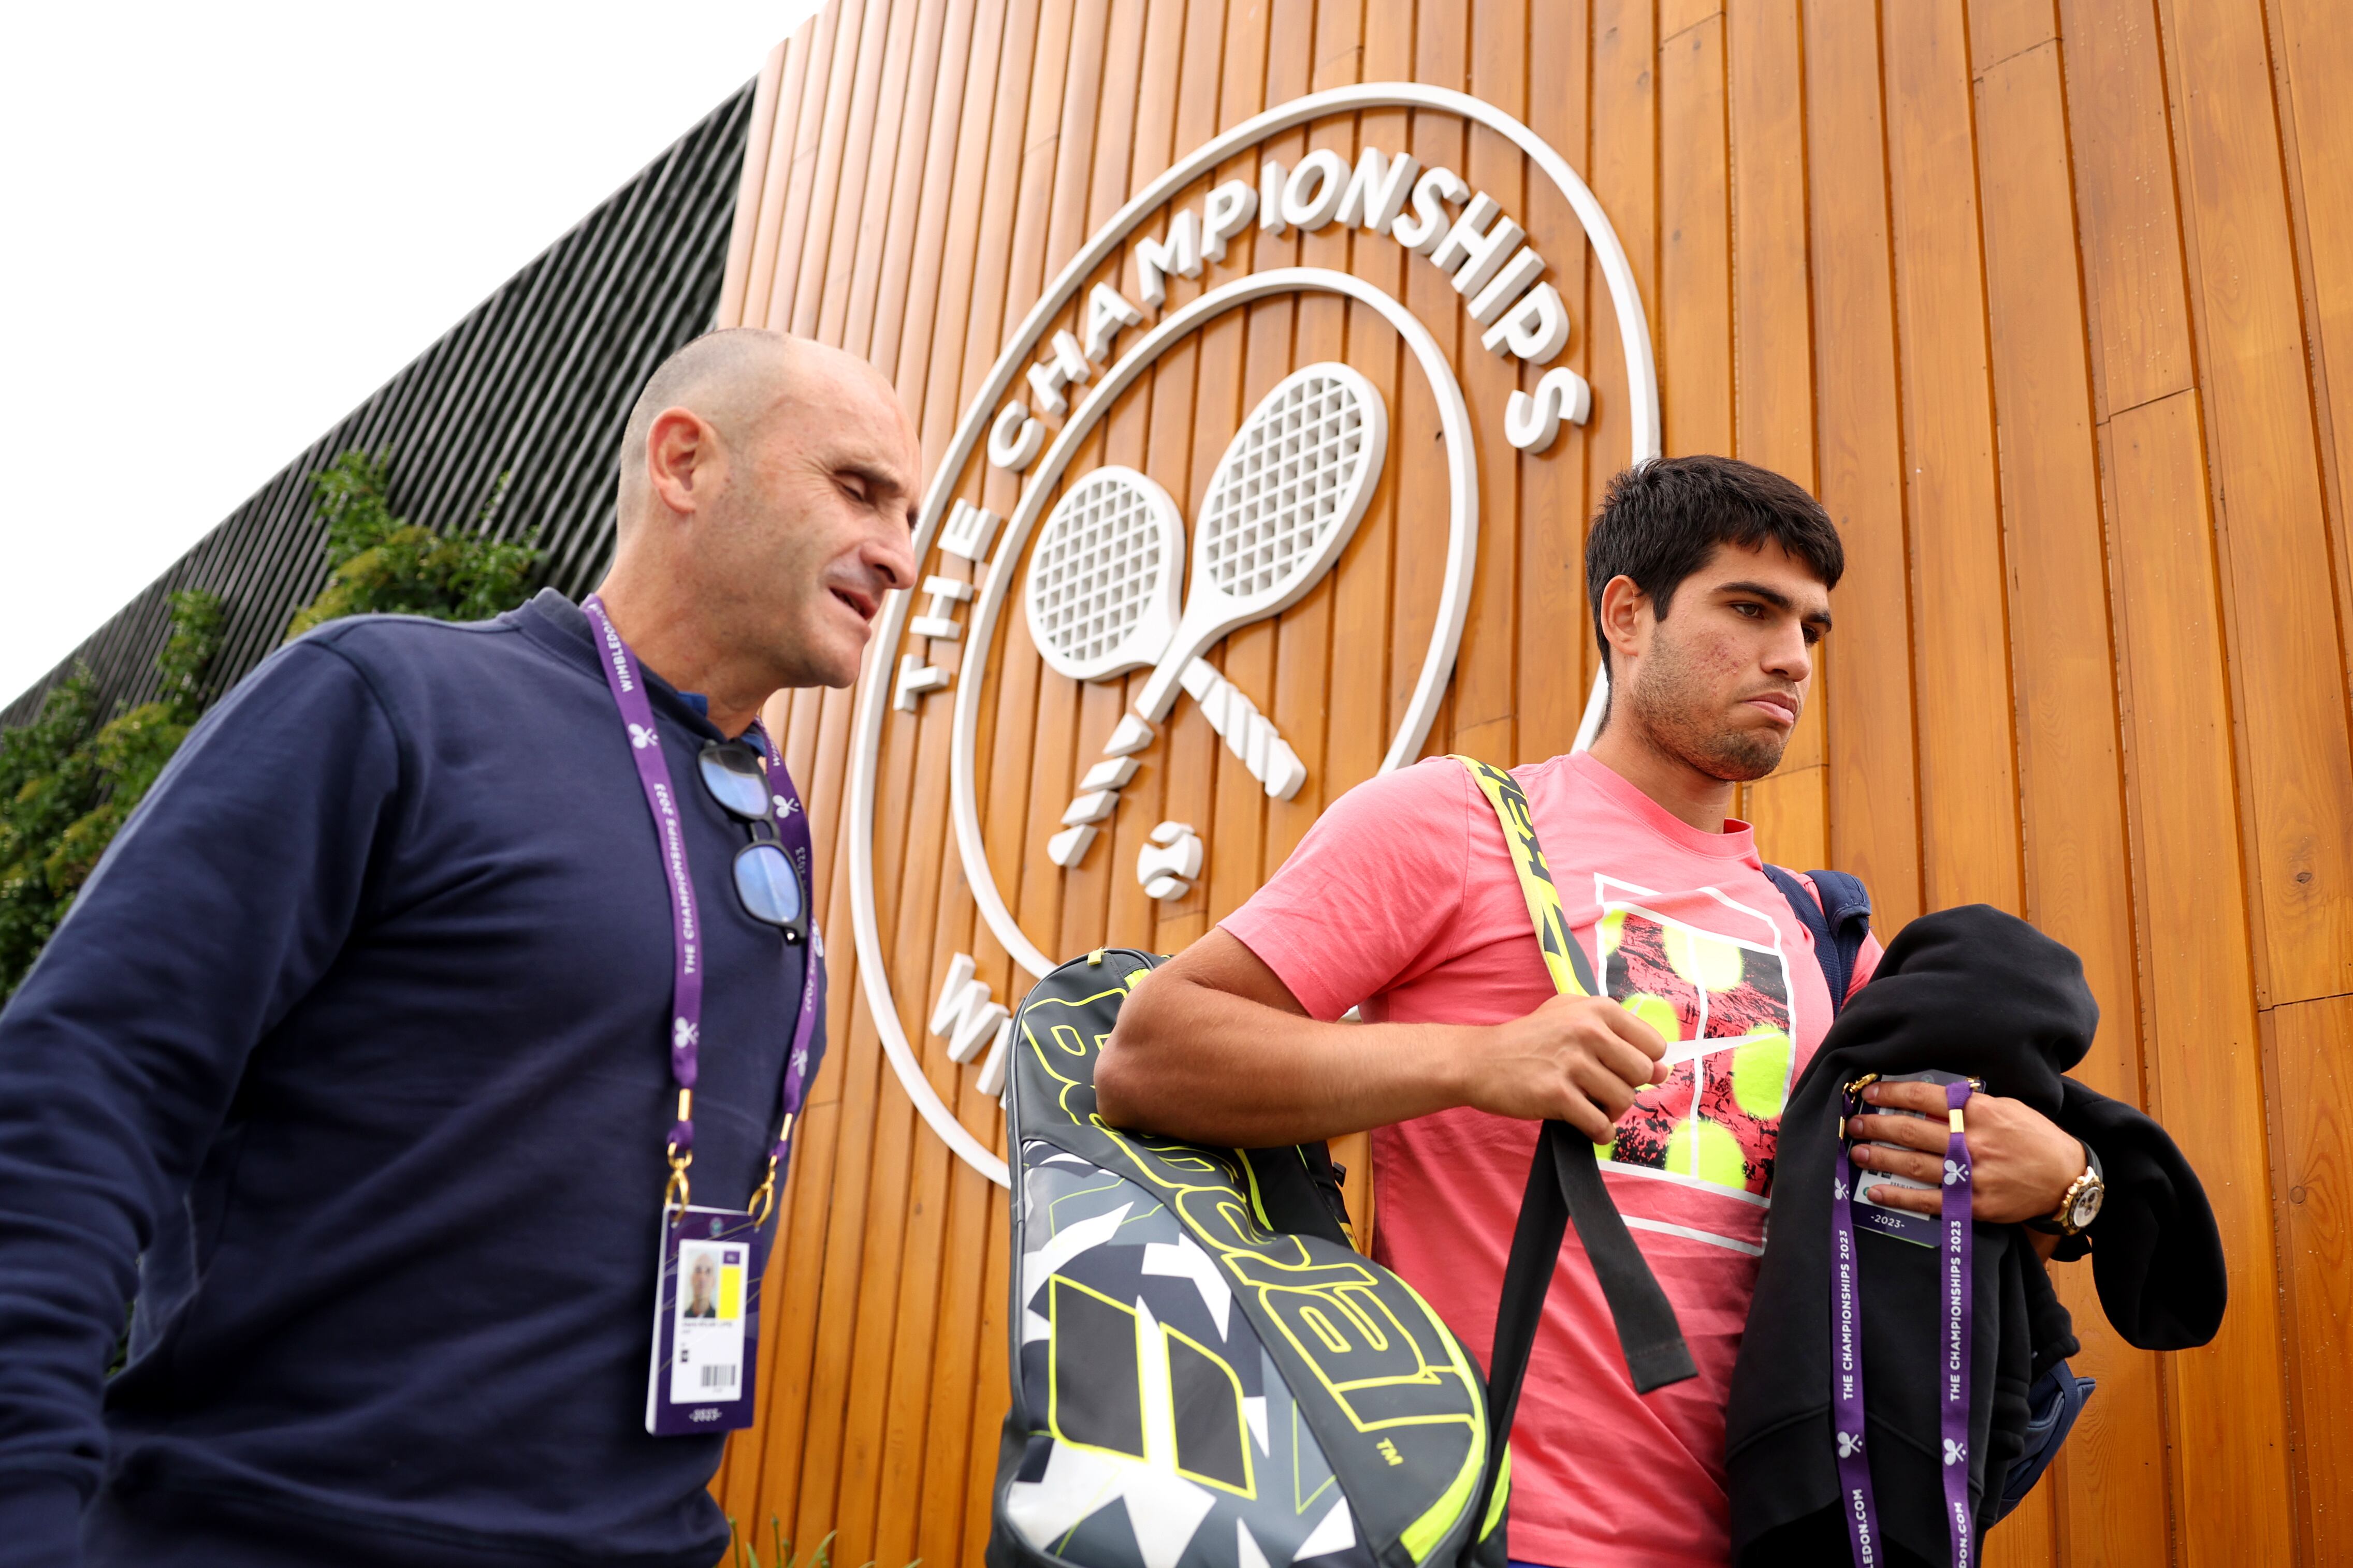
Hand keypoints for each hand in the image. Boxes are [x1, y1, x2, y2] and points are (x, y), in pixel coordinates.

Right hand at [1461, 992, 1671, 1142]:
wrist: (1478, 1060)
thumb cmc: (1529, 1040)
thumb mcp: (1570, 1017)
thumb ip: (1618, 1036)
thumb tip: (1662, 1071)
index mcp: (1597, 1009)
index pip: (1653, 1045)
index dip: (1641, 1063)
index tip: (1619, 1069)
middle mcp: (1587, 1030)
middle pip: (1641, 1074)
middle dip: (1625, 1087)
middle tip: (1600, 1089)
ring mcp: (1571, 1062)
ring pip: (1623, 1101)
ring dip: (1609, 1111)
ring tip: (1587, 1104)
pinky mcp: (1556, 1094)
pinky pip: (1600, 1124)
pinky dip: (1597, 1132)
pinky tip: (1583, 1124)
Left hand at [1846, 1080, 2083, 1224]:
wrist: (2066, 1177)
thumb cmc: (2034, 1137)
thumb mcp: (2006, 1108)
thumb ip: (1969, 1104)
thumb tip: (1928, 1099)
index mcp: (1980, 1113)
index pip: (1925, 1098)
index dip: (1893, 1094)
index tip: (1870, 1093)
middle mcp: (1973, 1143)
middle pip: (1913, 1131)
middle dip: (1877, 1125)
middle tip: (1854, 1123)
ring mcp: (1973, 1175)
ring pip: (1915, 1164)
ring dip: (1881, 1157)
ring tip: (1857, 1151)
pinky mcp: (1975, 1204)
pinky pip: (1929, 1200)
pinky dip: (1900, 1196)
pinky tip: (1877, 1191)